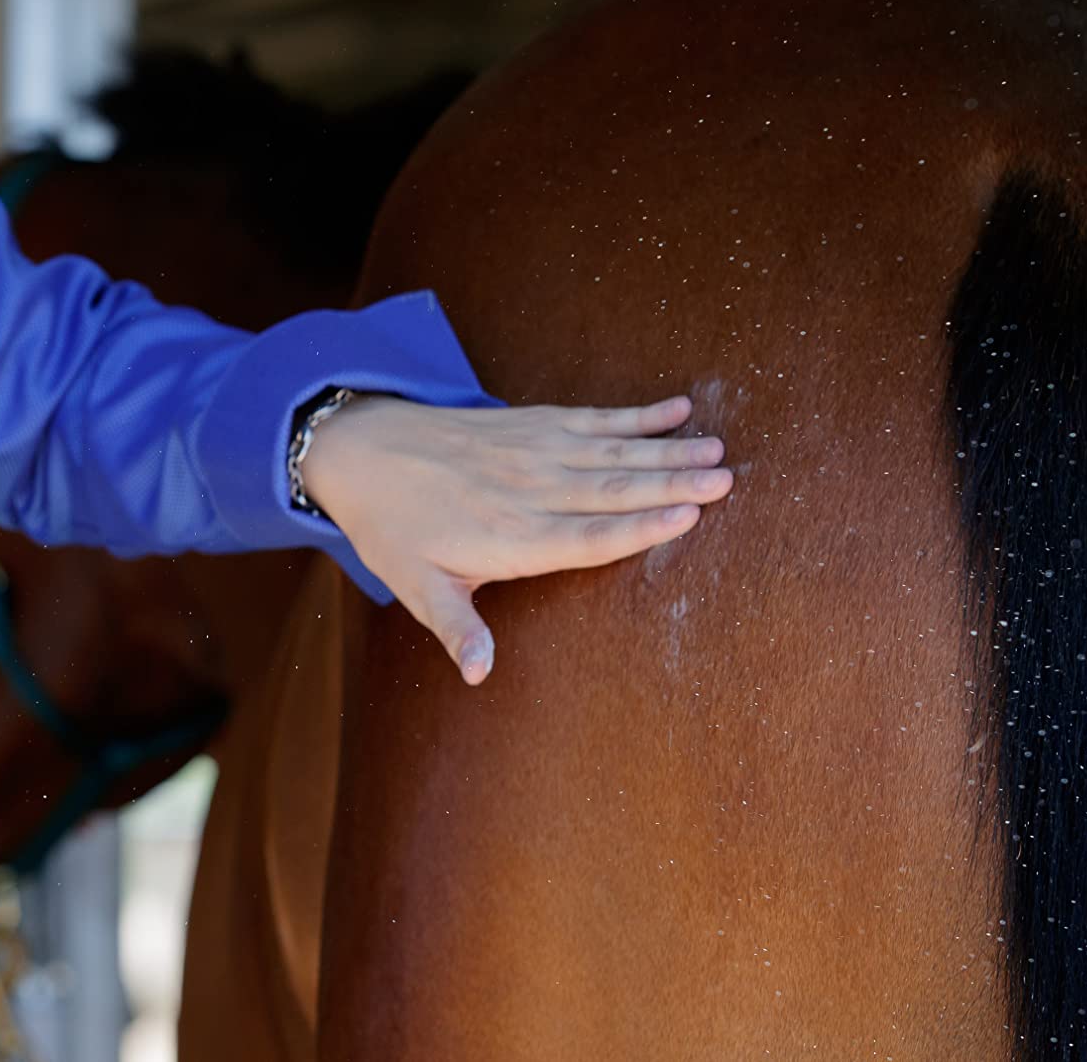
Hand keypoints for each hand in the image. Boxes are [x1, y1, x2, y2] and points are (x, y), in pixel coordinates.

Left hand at [299, 393, 730, 687]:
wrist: (360, 450)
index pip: (587, 536)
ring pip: (611, 451)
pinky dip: (636, 415)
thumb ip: (457, 629)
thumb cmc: (392, 527)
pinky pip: (592, 417)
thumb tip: (481, 676)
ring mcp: (532, 450)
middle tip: (725, 482)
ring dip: (666, 450)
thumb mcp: (415, 587)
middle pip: (611, 489)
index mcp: (511, 537)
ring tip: (717, 451)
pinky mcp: (530, 422)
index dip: (637, 528)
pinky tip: (677, 410)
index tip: (687, 519)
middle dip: (671, 486)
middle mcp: (530, 490)